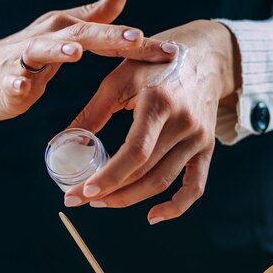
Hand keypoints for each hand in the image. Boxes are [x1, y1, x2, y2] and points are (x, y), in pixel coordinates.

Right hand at [0, 0, 178, 119]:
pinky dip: (15, 85)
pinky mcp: (3, 83)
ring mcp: (21, 61)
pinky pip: (9, 84)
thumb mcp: (62, 32)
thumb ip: (92, 16)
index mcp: (64, 31)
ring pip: (40, 52)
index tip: (169, 50)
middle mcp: (46, 40)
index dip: (136, 42)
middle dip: (108, 36)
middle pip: (79, 34)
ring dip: (59, 51)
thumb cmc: (26, 53)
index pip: (105, 34)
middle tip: (135, 39)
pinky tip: (22, 88)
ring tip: (76, 52)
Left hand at [64, 20, 240, 223]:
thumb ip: (94, 111)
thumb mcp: (121, 77)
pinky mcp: (207, 147)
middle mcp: (184, 123)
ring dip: (130, 198)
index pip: (135, 152)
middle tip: (80, 198)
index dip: (109, 176)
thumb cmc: (155, 63)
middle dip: (110, 191)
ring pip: (163, 182)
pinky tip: (152, 216)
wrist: (205, 56)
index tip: (82, 192)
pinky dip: (176, 207)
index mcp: (160, 102)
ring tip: (102, 201)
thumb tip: (64, 140)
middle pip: (146, 172)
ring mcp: (199, 138)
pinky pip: (195, 186)